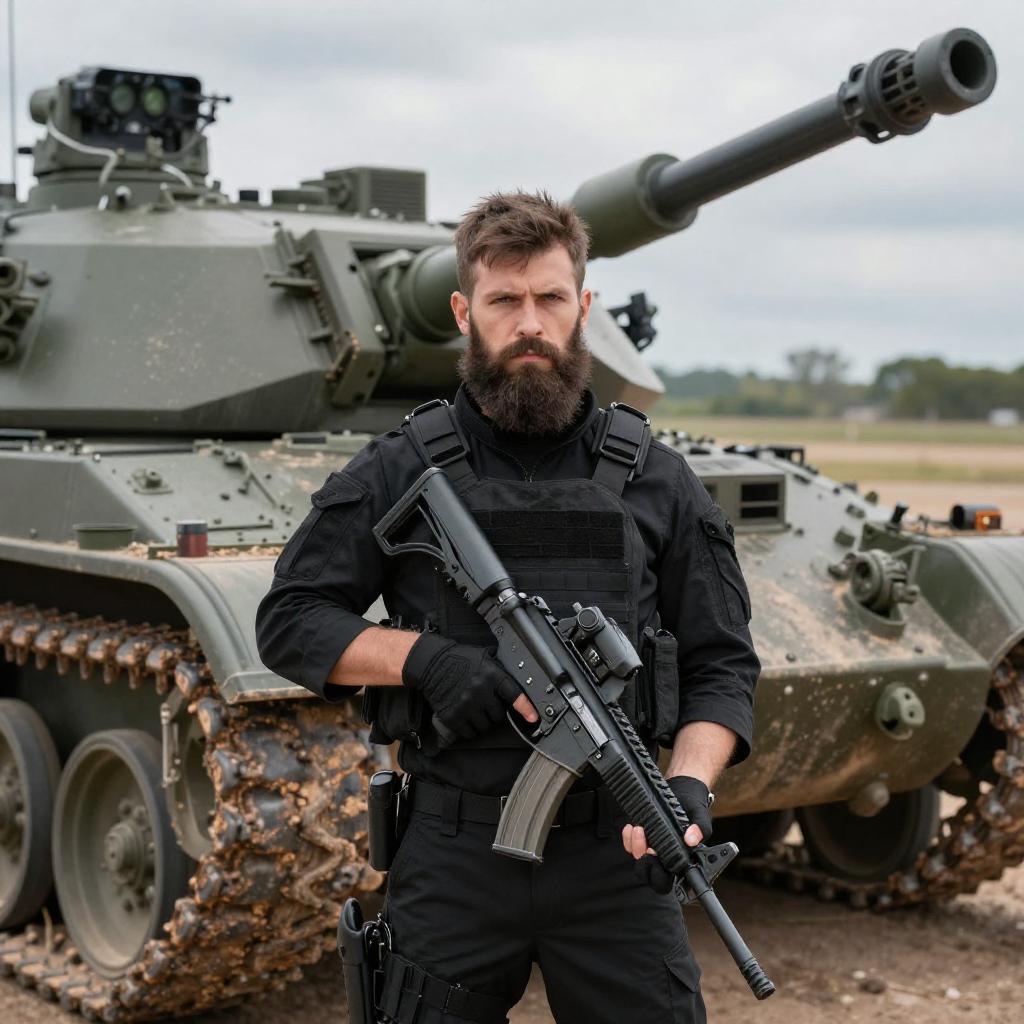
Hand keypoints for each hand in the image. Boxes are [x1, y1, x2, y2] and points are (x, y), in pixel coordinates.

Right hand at [402, 634, 537, 740]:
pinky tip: (465, 717)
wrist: (431, 662)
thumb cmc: (459, 658)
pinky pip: (468, 733)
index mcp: (491, 675)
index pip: (513, 694)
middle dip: (494, 712)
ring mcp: (465, 705)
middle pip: (498, 716)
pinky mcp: (452, 716)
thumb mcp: (484, 658)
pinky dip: (468, 729)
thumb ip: (499, 671)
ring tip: (474, 709)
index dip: (525, 708)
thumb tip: (516, 680)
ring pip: (484, 727)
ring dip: (482, 722)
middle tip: (485, 704)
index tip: (534, 719)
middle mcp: (480, 691)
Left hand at [622, 776, 712, 893]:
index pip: (667, 879)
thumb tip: (691, 840)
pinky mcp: (643, 837)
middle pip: (648, 870)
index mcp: (681, 858)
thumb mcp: (700, 816)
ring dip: (634, 845)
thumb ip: (700, 829)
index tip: (656, 854)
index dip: (658, 874)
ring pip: (638, 857)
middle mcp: (665, 856)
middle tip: (645, 839)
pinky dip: (627, 838)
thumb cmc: (693, 807)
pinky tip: (631, 827)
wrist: (683, 791)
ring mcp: (653, 847)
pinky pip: (630, 845)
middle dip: (642, 857)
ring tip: (638, 828)